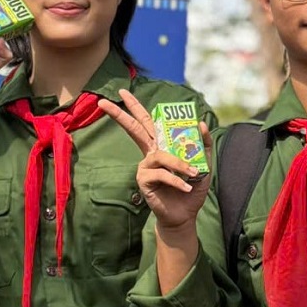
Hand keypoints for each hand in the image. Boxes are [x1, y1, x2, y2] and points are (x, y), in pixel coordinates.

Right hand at [97, 90, 212, 231]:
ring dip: (179, 163)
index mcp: (161, 146)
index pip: (147, 122)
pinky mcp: (144, 180)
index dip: (135, 107)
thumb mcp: (203, 164)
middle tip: (103, 100)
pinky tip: (186, 187)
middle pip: (134, 128)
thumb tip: (200, 123)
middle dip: (120, 114)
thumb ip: (203, 144)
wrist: (185, 214)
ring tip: (194, 173)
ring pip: (160, 155)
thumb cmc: (191, 188)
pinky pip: (161, 174)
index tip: (123, 92)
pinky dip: (176, 179)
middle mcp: (150, 154)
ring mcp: (145, 167)